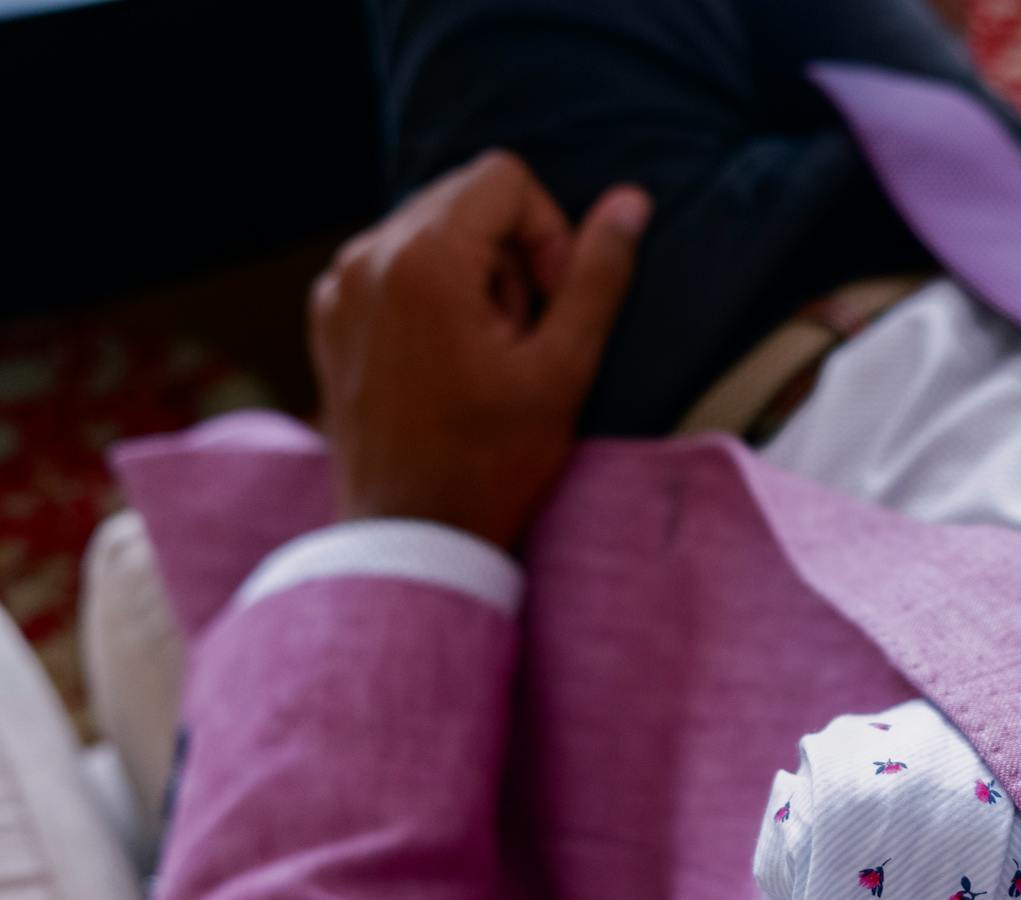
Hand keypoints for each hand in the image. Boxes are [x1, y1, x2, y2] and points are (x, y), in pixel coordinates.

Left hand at [309, 151, 648, 547]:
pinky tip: (448, 360)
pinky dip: (431, 294)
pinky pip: (393, 265)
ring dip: (473, 275)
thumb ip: (597, 275)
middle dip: (509, 254)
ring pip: (430, 230)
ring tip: (484, 354)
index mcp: (423, 260)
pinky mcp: (329, 315)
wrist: (408, 539)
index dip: (547, 232)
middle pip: (464, 198)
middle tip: (521, 335)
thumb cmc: (491, 462)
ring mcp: (339, 286)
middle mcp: (367, 257)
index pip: (504, 179)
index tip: (550, 303)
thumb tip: (630, 202)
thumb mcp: (563, 368)